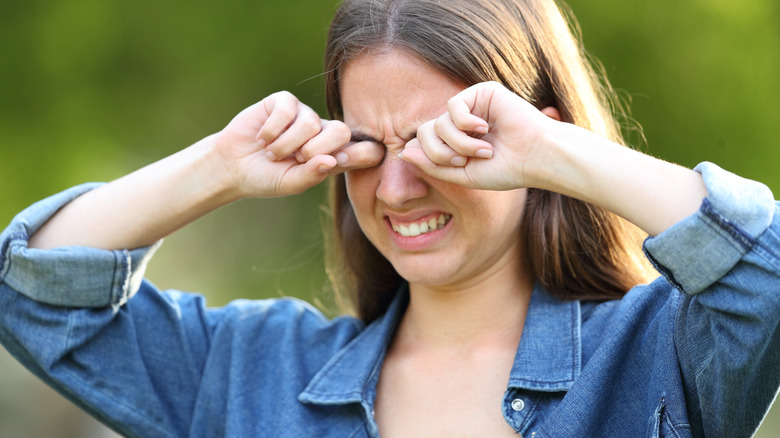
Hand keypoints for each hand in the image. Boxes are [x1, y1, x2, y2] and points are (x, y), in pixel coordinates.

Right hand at [214, 91, 382, 197]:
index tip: (338, 162)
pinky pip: (288, 110)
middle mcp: (322, 133)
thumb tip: (332, 160)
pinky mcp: (284, 102)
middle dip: (316, 149)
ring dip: (286, 144)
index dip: (360, 154)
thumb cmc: (265, 178)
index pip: (365, 151)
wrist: (232, 165)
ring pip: (310, 123)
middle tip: (296, 159)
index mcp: (333, 156)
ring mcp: (304, 115)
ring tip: (272, 153)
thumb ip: (312, 175)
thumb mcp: (290, 183)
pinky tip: (262, 138)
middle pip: (342, 131)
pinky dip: (272, 129)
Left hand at [401, 81, 558, 190]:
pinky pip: (453, 106)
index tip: (458, 167)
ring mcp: (471, 106)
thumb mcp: (463, 175)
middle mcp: (461, 122)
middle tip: (464, 161)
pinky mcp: (481, 92)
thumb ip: (432, 165)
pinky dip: (465, 123)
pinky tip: (486, 128)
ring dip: (458, 142)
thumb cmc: (505, 170)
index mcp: (456, 141)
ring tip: (483, 150)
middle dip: (440, 151)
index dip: (432, 157)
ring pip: (438, 122)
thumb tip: (403, 151)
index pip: (423, 144)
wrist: (537, 158)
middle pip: (425, 132)